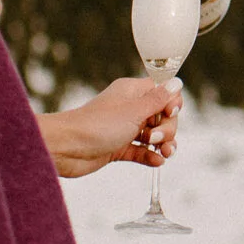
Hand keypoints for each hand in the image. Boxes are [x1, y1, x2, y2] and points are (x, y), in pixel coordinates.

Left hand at [37, 77, 180, 178]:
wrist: (67, 148)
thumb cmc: (97, 125)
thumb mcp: (134, 110)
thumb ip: (159, 99)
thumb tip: (176, 81)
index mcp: (132, 92)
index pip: (163, 93)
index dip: (171, 104)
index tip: (169, 113)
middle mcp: (129, 108)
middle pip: (162, 116)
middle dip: (167, 129)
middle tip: (154, 137)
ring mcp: (124, 129)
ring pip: (153, 135)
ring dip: (162, 144)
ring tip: (162, 152)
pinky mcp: (118, 148)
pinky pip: (141, 151)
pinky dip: (150, 156)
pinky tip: (156, 161)